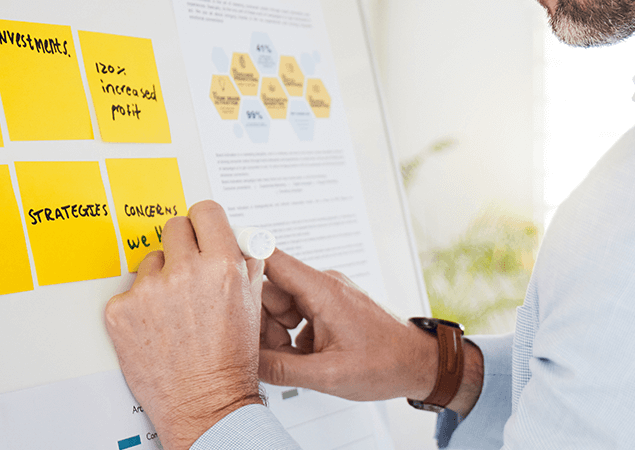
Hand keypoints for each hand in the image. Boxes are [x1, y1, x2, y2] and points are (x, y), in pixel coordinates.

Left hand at [104, 201, 264, 449]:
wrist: (204, 402)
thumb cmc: (230, 360)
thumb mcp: (252, 304)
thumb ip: (246, 263)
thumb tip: (237, 239)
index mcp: (223, 266)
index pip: (205, 211)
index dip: (204, 221)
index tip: (201, 229)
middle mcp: (186, 273)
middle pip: (174, 227)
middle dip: (182, 245)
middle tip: (187, 270)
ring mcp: (150, 291)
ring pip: (151, 261)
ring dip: (160, 277)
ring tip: (174, 310)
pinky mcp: (121, 311)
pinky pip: (129, 292)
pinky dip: (139, 307)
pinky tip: (155, 327)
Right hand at [258, 249, 439, 401]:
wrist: (418, 363)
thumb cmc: (387, 363)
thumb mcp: (328, 375)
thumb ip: (281, 369)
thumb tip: (245, 362)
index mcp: (323, 290)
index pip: (271, 258)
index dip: (241, 261)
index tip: (217, 269)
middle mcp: (323, 285)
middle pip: (269, 290)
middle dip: (261, 322)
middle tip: (269, 352)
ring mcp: (326, 294)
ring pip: (280, 306)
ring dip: (276, 333)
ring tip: (294, 359)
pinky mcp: (329, 306)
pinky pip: (295, 314)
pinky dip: (291, 336)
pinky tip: (304, 358)